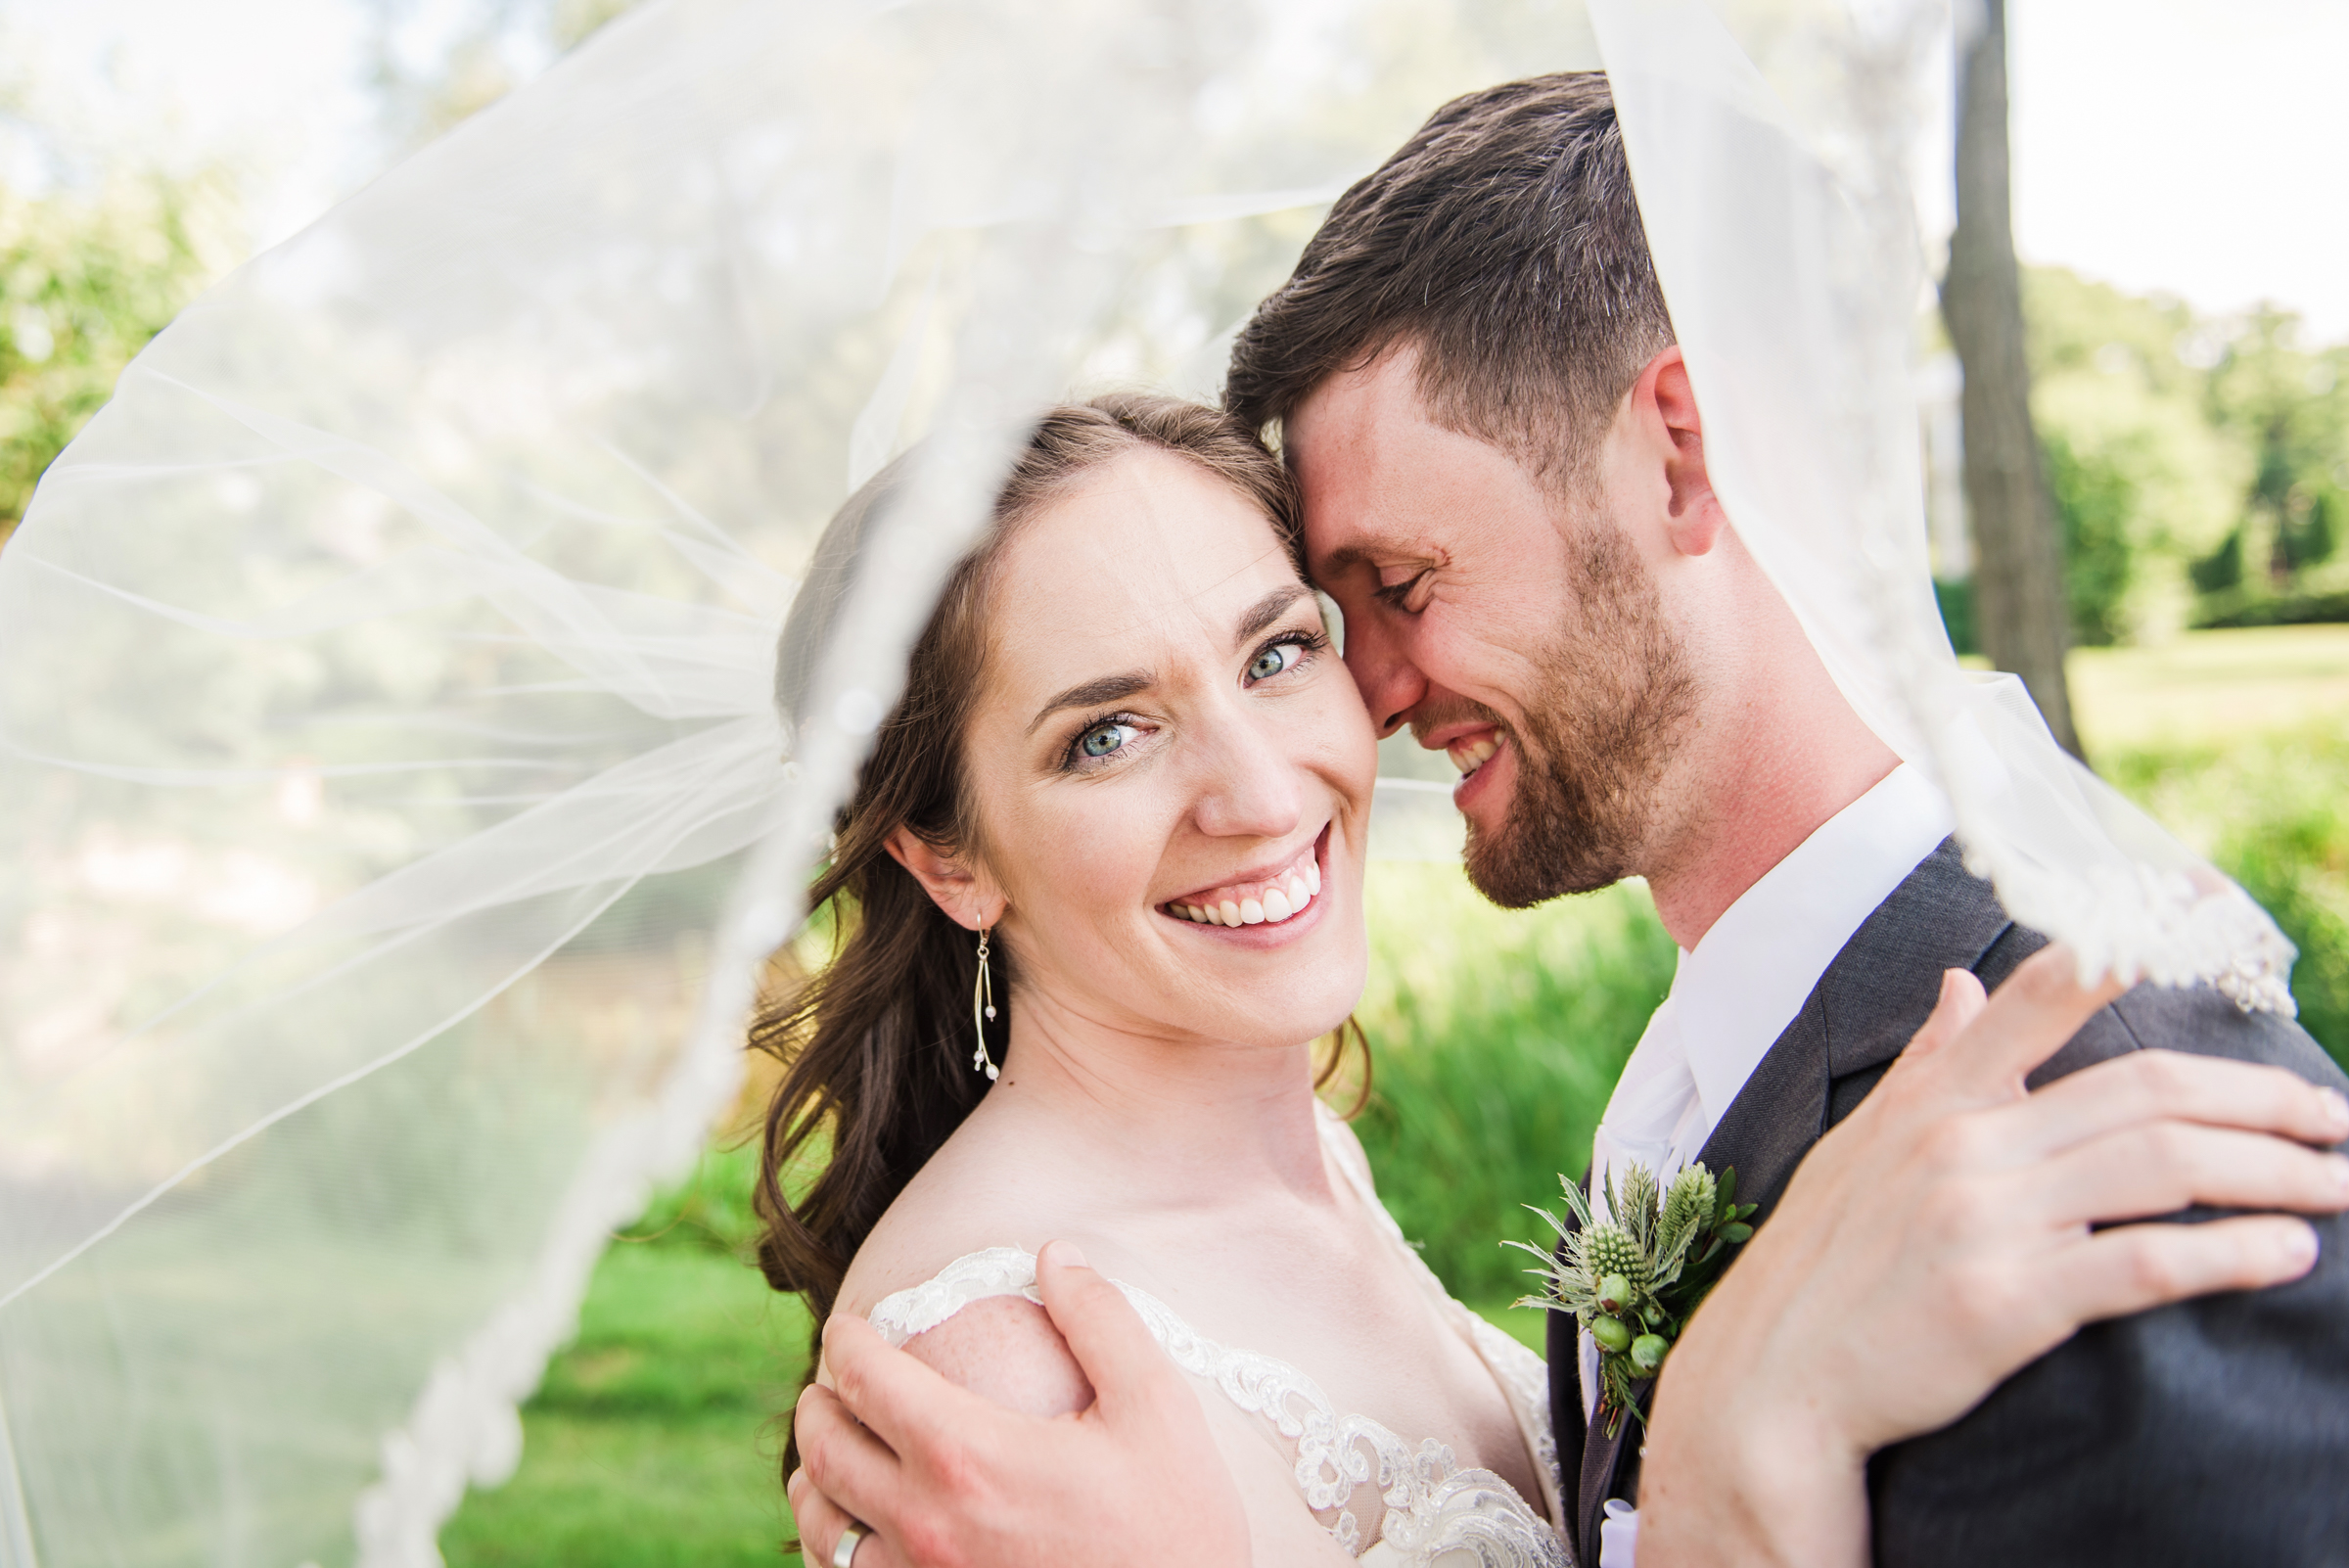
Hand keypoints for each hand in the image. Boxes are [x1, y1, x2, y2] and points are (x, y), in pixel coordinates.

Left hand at [789, 1240, 1250, 1567]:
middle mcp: (925, 1523)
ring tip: (826, 1456)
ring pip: (823, 1529)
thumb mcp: (1156, 1407)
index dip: (846, 1342)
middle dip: (819, 1405)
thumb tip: (1057, 1255)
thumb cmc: (1175, 1526)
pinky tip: (854, 1532)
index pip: (867, 1381)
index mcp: (968, 1455)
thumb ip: (1100, 1320)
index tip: (848, 1327)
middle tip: (830, 1384)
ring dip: (814, 1481)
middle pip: (827, 1452)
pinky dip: (833, 1549)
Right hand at [1637, 945, 2348, 1567]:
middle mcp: (1963, 1143)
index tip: (2199, 904)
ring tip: (2336, 1185)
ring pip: (2162, 1167)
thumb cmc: (1823, 1260)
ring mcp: (1984, 1219)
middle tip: (2331, 1117)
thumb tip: (1963, 983)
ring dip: (2272, 1172)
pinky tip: (2288, 1252)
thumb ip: (1930, 1064)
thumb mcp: (1862, 1145)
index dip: (2126, 945)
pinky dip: (2230, 1253)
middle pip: (2145, 1091)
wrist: (1773, 1375)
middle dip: (2258, 1098)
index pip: (2043, 998)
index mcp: (1937, 1099)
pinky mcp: (2006, 1301)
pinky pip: (2143, 1264)